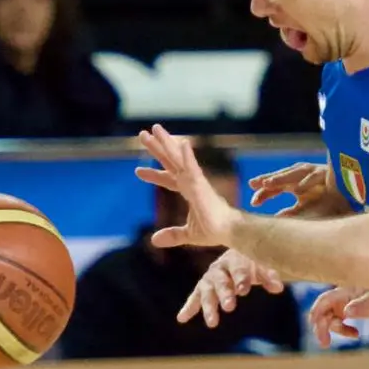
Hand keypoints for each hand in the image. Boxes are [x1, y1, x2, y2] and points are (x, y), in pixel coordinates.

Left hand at [134, 125, 234, 248]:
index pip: (168, 179)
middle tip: (142, 134)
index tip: (138, 171)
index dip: (154, 175)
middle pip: (170, 161)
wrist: (230, 231)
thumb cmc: (215, 230)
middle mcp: (192, 182)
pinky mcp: (202, 186)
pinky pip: (193, 168)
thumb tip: (154, 240)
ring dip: (166, 143)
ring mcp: (196, 181)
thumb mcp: (188, 234)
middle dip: (157, 148)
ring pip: (178, 158)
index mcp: (189, 191)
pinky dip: (187, 156)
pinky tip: (183, 142)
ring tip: (154, 128)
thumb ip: (173, 235)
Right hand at [181, 249, 284, 326]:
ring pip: (207, 291)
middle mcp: (219, 269)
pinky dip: (189, 307)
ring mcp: (210, 279)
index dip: (241, 280)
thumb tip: (279, 288)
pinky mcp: (203, 288)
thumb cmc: (251, 261)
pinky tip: (182, 318)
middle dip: (225, 294)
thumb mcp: (260, 267)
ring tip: (212, 323)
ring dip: (209, 307)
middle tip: (229, 307)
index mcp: (234, 260)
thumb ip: (269, 277)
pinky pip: (194, 298)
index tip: (243, 291)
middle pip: (221, 282)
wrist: (238, 252)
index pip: (238, 270)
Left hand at [249, 161, 333, 215]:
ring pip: (294, 173)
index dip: (264, 192)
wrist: (349, 197)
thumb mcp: (304, 208)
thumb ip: (291, 212)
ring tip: (268, 183)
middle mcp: (300, 176)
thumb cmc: (326, 201)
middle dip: (268, 179)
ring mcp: (313, 172)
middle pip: (281, 176)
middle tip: (253, 184)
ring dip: (282, 177)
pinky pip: (314, 177)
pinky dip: (306, 182)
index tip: (253, 203)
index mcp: (293, 184)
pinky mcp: (326, 173)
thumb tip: (274, 221)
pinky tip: (297, 189)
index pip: (274, 187)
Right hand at [308, 287, 368, 348]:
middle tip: (325, 344)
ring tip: (354, 335)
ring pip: (330, 318)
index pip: (324, 301)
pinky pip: (339, 322)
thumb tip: (347, 311)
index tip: (318, 329)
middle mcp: (341, 298)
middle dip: (322, 328)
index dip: (316, 314)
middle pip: (323, 312)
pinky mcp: (349, 311)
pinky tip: (356, 334)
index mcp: (344, 292)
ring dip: (336, 330)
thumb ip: (362, 306)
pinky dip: (344, 330)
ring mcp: (344, 304)